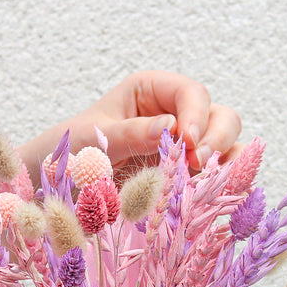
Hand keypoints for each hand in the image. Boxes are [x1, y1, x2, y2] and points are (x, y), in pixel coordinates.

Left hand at [59, 70, 242, 171]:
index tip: (186, 142)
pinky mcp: (185, 176)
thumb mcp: (96, 137)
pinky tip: (215, 195)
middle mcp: (176, 115)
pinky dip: (222, 183)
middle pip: (219, 116)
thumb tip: (169, 128)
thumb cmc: (73, 149)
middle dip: (216, 138)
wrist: (59, 182)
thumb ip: (131, 133)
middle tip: (197, 163)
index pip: (191, 93)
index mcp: (153, 91)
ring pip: (226, 145)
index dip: (196, 116)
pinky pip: (216, 176)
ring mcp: (184, 147)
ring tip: (208, 180)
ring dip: (225, 162)